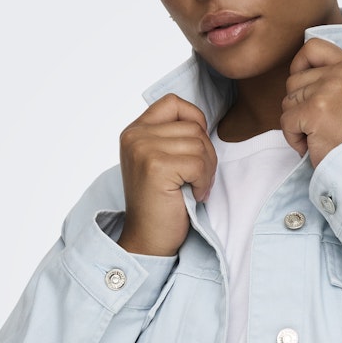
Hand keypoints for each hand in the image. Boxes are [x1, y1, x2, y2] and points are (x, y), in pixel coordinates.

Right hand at [117, 94, 216, 256]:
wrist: (148, 239)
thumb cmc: (160, 203)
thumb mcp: (160, 160)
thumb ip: (172, 136)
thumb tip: (202, 122)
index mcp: (135, 130)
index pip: (174, 103)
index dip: (195, 121)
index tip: (195, 150)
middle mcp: (135, 135)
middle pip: (193, 126)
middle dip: (206, 154)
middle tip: (197, 179)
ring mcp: (143, 149)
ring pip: (199, 144)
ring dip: (206, 170)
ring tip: (194, 188)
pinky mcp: (156, 167)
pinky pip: (199, 163)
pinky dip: (203, 182)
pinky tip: (192, 195)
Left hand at [281, 38, 341, 166]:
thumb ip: (333, 78)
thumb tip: (300, 69)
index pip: (313, 46)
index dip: (300, 64)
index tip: (304, 85)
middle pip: (294, 79)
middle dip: (299, 105)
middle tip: (320, 124)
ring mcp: (329, 89)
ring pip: (287, 100)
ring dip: (296, 123)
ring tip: (319, 135)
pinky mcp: (315, 110)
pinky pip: (285, 120)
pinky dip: (293, 138)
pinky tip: (313, 144)